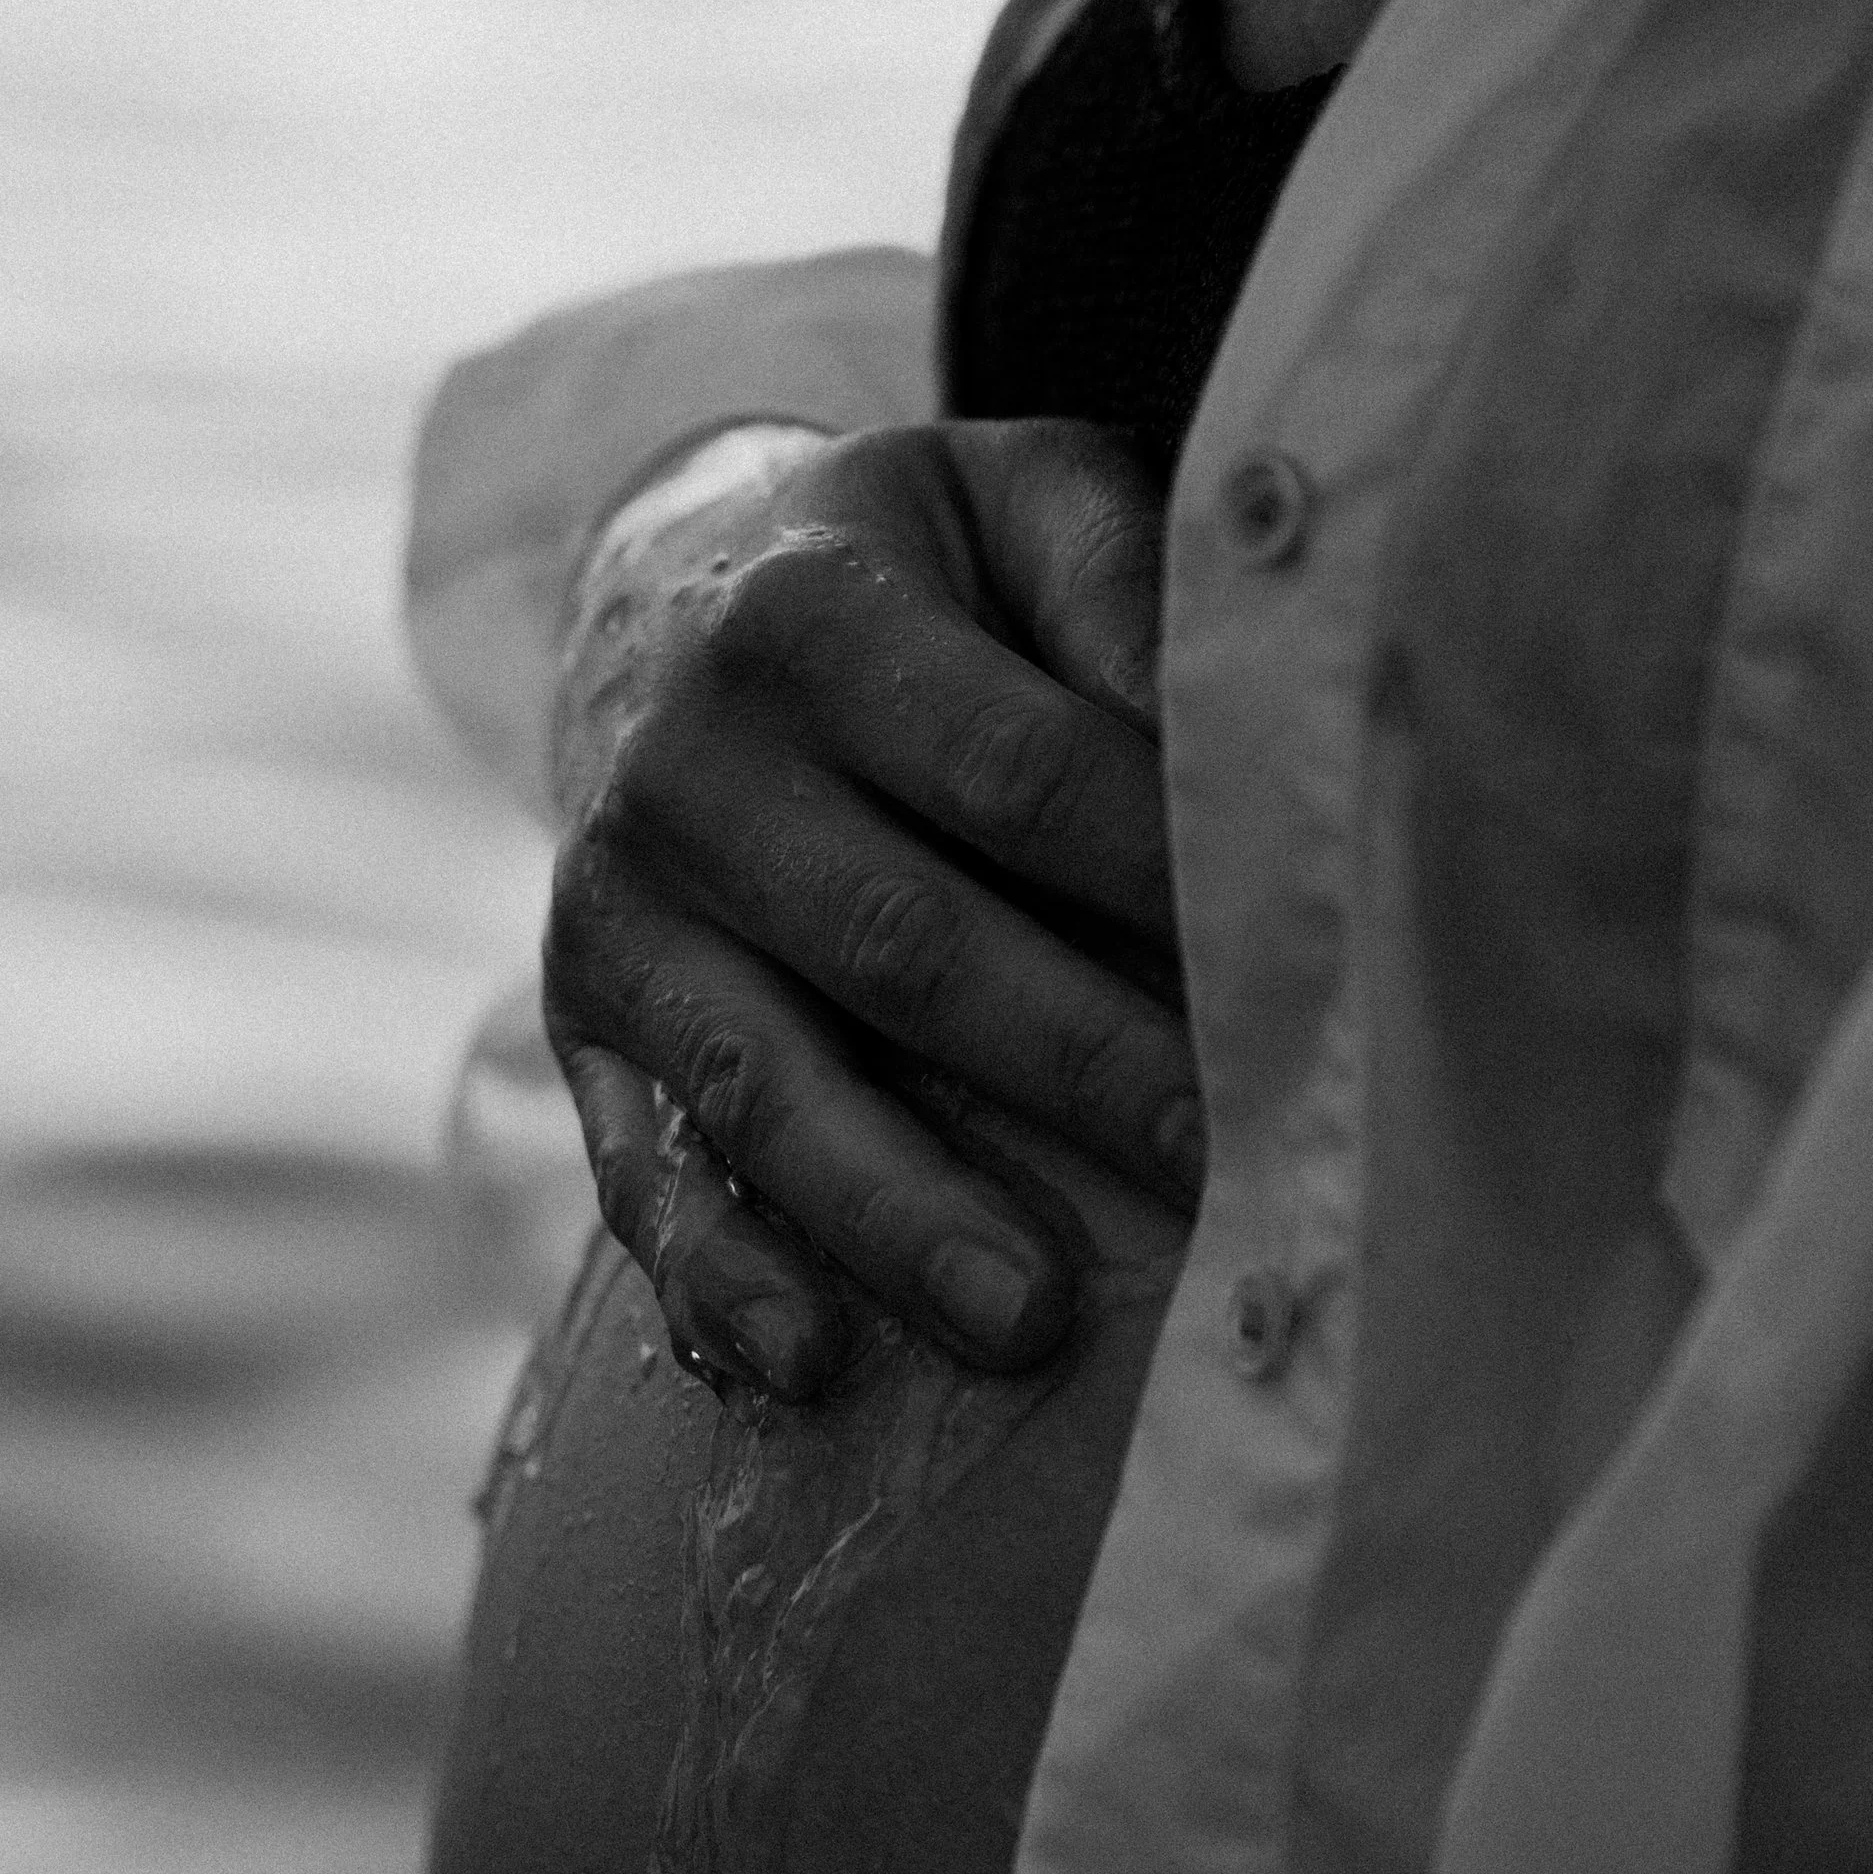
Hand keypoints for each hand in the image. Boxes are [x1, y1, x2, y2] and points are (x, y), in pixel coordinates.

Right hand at [544, 419, 1196, 1397]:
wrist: (663, 607)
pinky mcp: (578, 1030)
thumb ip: (1125, 592)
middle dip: (1078, 1071)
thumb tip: (1239, 740)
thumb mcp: (1017, 510)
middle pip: (907, 945)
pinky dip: (720, 1277)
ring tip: (1032, 1324)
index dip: (1158, 888)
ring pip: (770, 1085)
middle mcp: (690, 766)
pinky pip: (640, 1172)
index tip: (1294, 988)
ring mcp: (620, 912)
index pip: (1020, 773)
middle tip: (1225, 1170)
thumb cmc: (911, 583)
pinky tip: (810, 1363)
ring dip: (901, 1213)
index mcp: (814, 614)